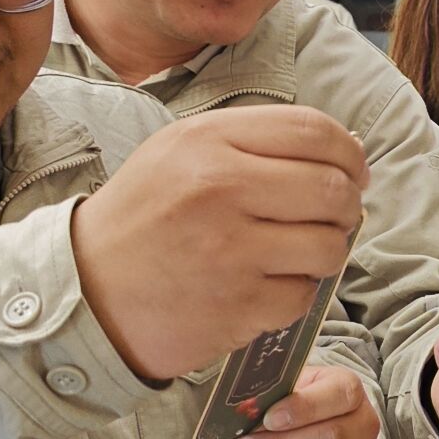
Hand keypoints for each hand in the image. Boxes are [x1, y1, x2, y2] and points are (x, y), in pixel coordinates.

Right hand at [71, 105, 365, 379]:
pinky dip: (295, 293)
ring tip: (300, 252)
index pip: (314, 130)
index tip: (353, 171)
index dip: (349, 152)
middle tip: (334, 215)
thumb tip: (346, 149)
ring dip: (328, 251)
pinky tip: (266, 285)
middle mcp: (220, 189)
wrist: (86, 292)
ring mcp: (230, 252)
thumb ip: (255, 141)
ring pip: (330, 247)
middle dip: (348, 204)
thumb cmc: (143, 219)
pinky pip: (304, 295)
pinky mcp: (237, 307)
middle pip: (333, 188)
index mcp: (209, 142)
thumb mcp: (180, 152)